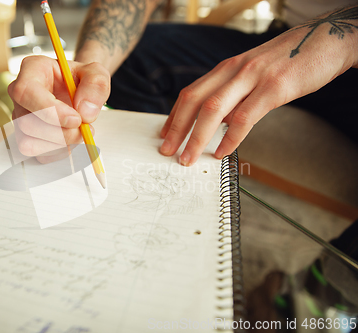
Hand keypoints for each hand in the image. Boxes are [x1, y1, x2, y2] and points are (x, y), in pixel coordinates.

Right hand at [8, 55, 109, 162]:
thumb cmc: (81, 79)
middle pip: (27, 123)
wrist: (78, 91)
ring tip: (79, 133)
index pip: (26, 92)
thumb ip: (96, 85)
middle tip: (84, 129)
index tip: (76, 119)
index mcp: (32, 70)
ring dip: (60, 145)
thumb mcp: (96, 73)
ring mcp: (20, 118)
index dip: (49, 110)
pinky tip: (71, 141)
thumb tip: (84, 112)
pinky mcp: (27, 137)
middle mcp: (20, 95)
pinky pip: (38, 155)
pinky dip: (59, 153)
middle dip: (61, 133)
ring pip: (29, 143)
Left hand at [159, 22, 357, 165]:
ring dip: (196, 137)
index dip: (174, 116)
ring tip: (188, 158)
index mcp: (226, 68)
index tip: (164, 135)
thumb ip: (234, 95)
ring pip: (213, 109)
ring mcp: (253, 78)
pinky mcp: (274, 88)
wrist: (327, 39)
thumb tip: (216, 123)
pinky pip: (244, 117)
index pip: (190, 93)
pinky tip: (222, 152)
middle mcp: (234, 70)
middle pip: (194, 101)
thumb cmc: (288, 61)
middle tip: (166, 150)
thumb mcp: (252, 74)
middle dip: (176, 129)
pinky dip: (230, 138)